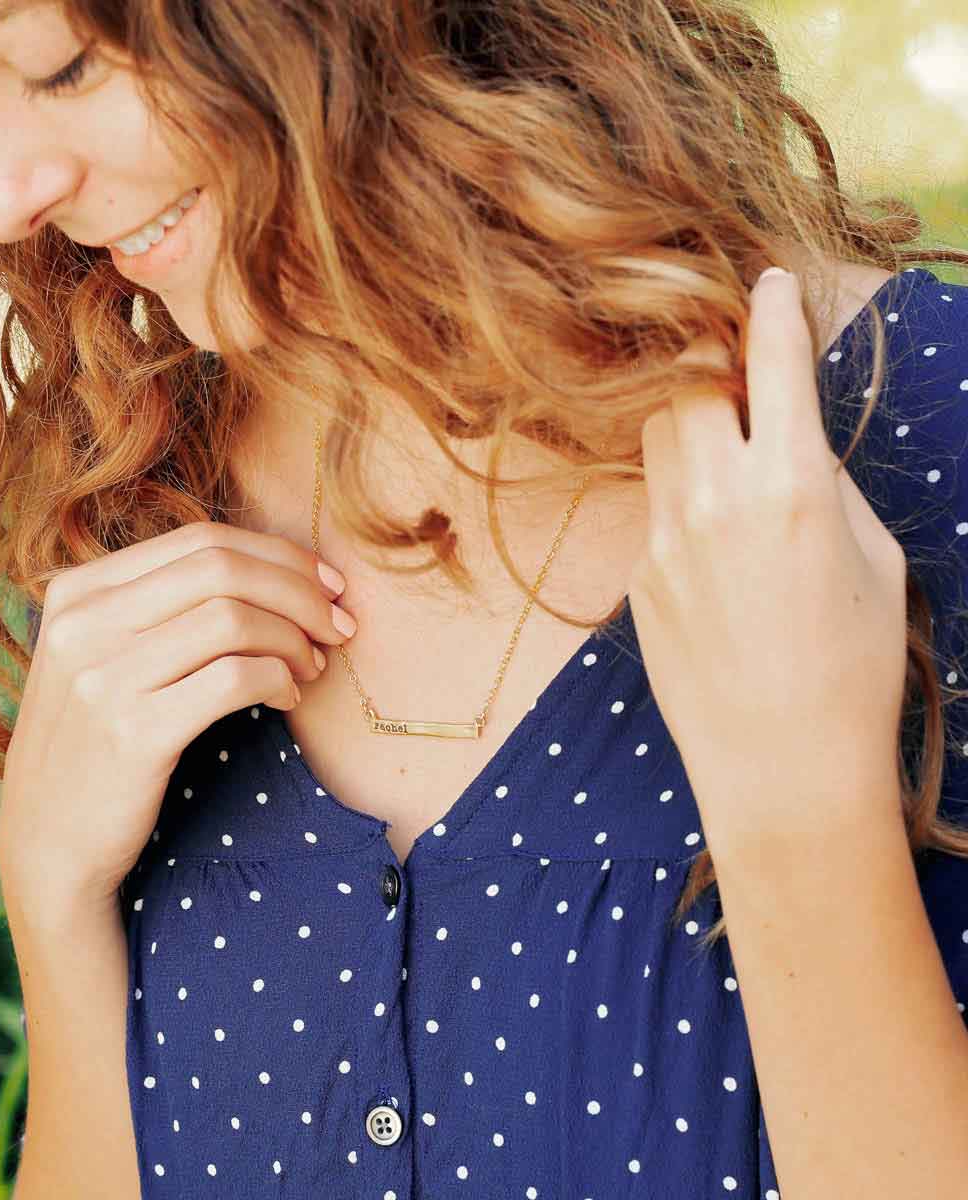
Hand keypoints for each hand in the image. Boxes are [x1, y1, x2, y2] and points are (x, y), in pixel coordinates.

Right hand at [0, 520, 354, 908]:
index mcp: (78, 590)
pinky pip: (235, 678)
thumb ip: (164, 607)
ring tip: (312, 667)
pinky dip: (279, 680)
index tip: (326, 584)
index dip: (278, 555)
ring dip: (294, 639)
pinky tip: (288, 698)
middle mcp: (83, 623)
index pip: (200, 539)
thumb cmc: (96, 744)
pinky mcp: (132, 733)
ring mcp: (102, 677)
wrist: (49, 845)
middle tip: (338, 624)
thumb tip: (279, 571)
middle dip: (299, 591)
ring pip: (233, 619)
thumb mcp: (105, 656)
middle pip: (222, 568)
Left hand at [626, 268, 907, 846]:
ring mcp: (662, 541)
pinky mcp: (637, 578)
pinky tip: (715, 549)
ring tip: (726, 462)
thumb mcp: (874, 560)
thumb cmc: (853, 669)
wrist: (782, 767)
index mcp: (788, 487)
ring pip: (654, 442)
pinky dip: (680, 500)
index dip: (771, 312)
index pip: (770, 365)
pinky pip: (652, 509)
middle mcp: (712, 502)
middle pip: (683, 389)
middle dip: (711, 373)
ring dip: (687, 430)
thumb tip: (793, 444)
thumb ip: (825, 485)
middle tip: (741, 390)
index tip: (766, 282)